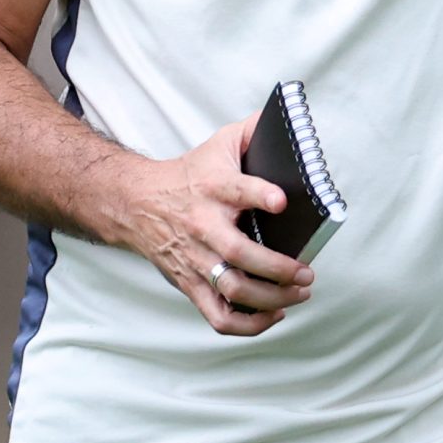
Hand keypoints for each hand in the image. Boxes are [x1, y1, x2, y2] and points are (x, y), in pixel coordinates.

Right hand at [102, 112, 315, 335]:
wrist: (136, 203)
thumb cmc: (189, 176)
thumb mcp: (219, 145)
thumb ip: (253, 131)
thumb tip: (284, 117)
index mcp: (213, 189)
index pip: (237, 189)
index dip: (260, 194)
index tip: (281, 202)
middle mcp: (204, 227)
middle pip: (239, 254)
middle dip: (278, 268)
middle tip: (306, 272)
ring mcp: (196, 260)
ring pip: (232, 290)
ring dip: (271, 299)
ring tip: (299, 294)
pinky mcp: (189, 284)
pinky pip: (217, 316)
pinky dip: (247, 324)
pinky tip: (273, 315)